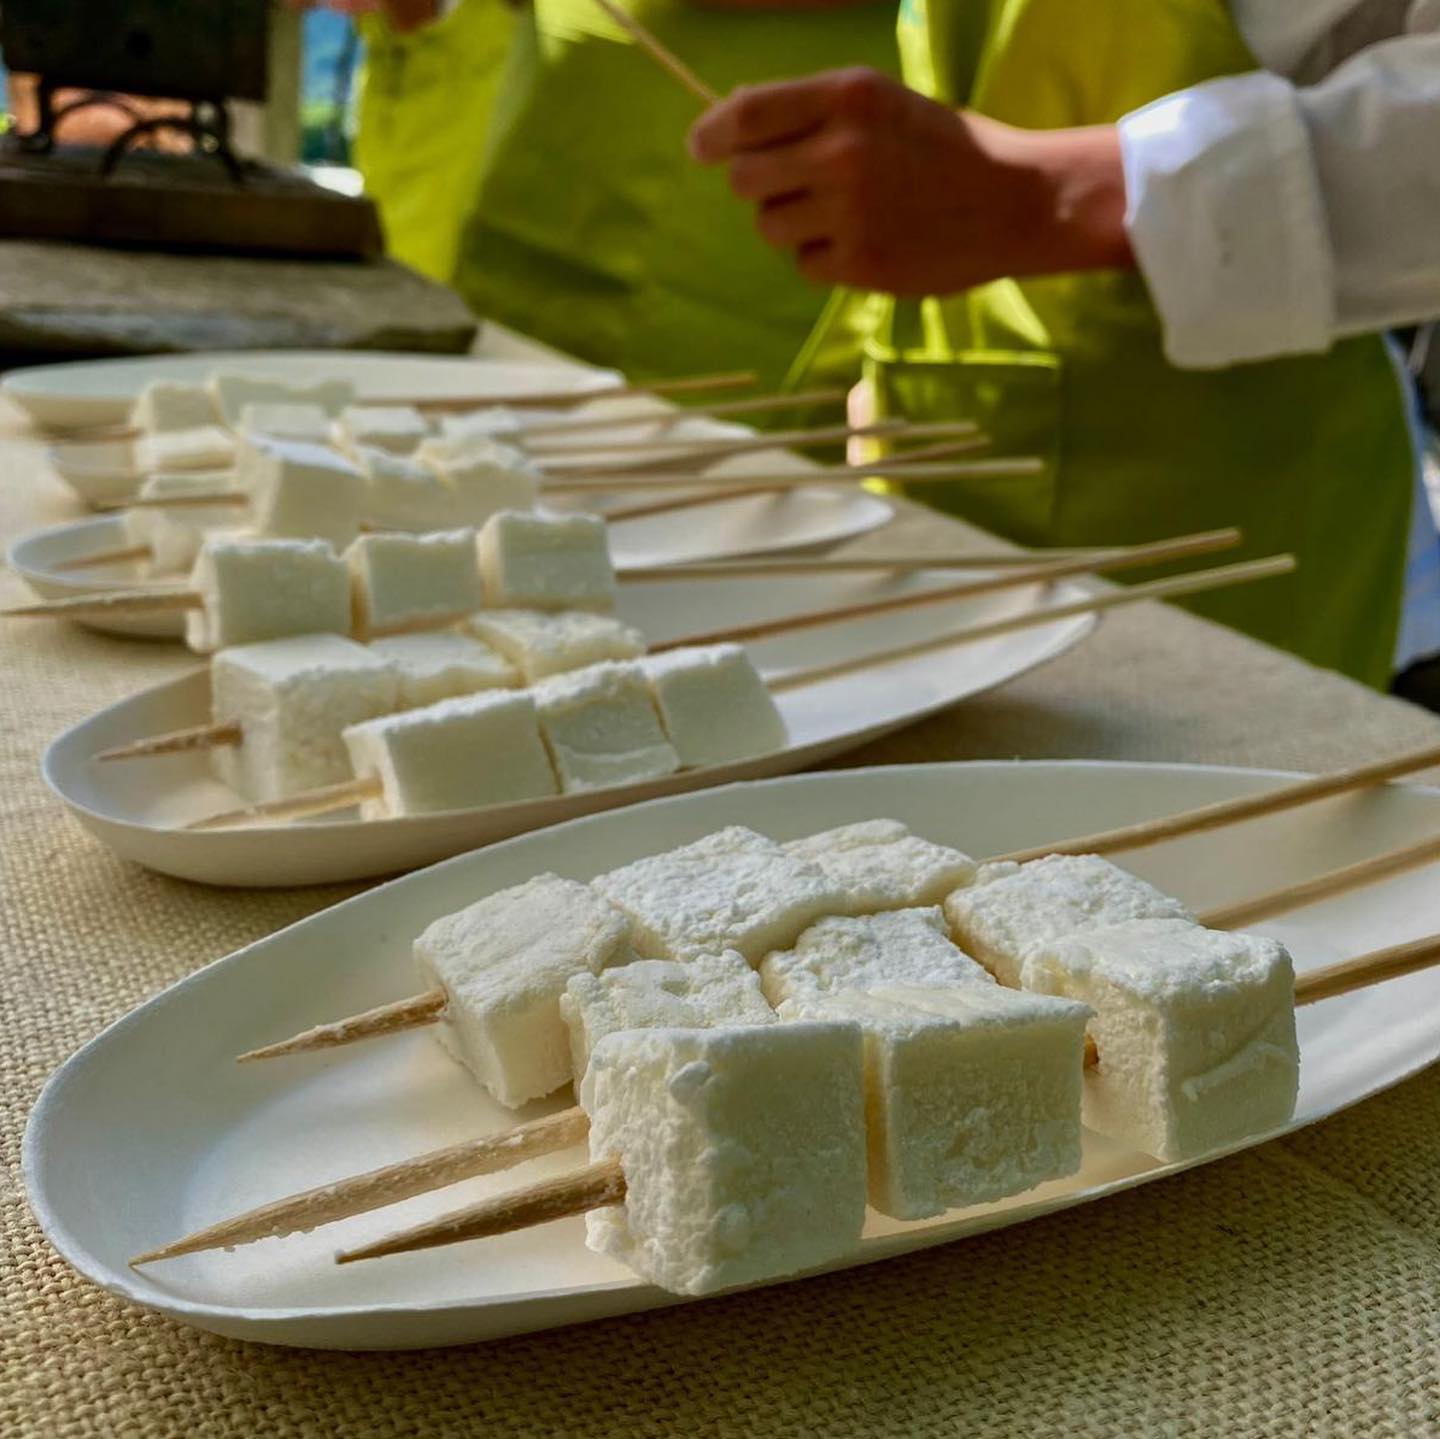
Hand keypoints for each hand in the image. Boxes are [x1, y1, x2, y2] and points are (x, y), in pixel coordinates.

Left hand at [689, 68, 1131, 295]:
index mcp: (847, 97)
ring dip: (791, 225)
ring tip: (842, 214)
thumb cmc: (940, 147)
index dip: (712, 135)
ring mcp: (851, 212)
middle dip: (760, 186)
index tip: (703, 148)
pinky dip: (824, 259)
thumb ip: (810, 112)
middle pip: (745, 180)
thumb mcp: (879, 104)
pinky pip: (805, 265)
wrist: (1015, 201)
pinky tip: (865, 242)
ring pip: (770, 227)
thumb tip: (729, 129)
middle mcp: (843, 151)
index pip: (746, 116)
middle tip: (798, 187)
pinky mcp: (861, 264)